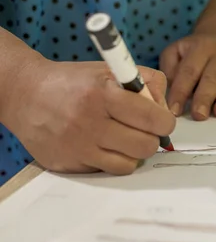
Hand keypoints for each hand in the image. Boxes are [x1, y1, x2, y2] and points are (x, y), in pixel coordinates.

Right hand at [4, 61, 175, 174]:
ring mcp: (77, 147)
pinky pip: (106, 171)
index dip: (165, 122)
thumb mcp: (112, 70)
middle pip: (145, 146)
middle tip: (144, 131)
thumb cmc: (75, 82)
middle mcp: (89, 122)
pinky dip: (112, 161)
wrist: (25, 94)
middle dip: (152, 139)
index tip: (162, 121)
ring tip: (124, 139)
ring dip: (133, 153)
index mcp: (103, 94)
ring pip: (129, 164)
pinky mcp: (67, 164)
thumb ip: (148, 83)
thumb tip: (166, 111)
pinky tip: (103, 146)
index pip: (152, 118)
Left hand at [160, 33, 215, 120]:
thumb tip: (169, 92)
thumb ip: (169, 69)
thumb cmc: (194, 53)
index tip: (174, 111)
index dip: (181, 91)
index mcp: (201, 48)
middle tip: (199, 115)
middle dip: (205, 98)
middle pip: (212, 78)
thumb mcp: (176, 51)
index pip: (189, 72)